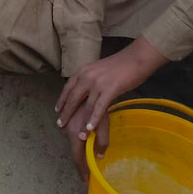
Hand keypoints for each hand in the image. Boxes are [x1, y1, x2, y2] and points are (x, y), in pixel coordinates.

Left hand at [55, 37, 166, 177]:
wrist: (135, 59)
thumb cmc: (119, 65)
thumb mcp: (98, 70)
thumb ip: (89, 79)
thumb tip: (85, 91)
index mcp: (83, 71)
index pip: (68, 87)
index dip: (62, 100)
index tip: (57, 111)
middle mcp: (87, 76)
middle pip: (73, 98)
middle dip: (66, 113)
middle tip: (60, 124)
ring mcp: (97, 83)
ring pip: (85, 105)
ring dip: (81, 122)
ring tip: (78, 135)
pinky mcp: (109, 90)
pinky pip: (99, 107)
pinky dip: (94, 119)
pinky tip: (90, 129)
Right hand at [61, 102, 109, 181]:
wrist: (90, 85)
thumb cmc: (100, 105)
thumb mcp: (104, 124)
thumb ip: (101, 141)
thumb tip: (98, 157)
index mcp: (76, 134)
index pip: (77, 158)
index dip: (82, 171)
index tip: (86, 181)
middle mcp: (67, 130)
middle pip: (73, 149)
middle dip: (80, 160)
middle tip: (88, 170)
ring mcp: (65, 121)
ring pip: (71, 138)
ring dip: (78, 148)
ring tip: (85, 156)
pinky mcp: (65, 114)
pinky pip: (68, 129)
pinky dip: (74, 137)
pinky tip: (80, 138)